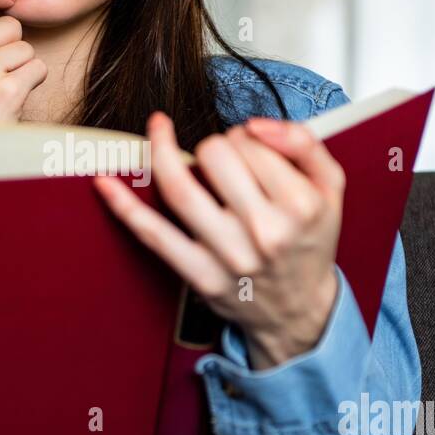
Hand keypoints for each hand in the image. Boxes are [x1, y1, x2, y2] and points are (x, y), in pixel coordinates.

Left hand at [92, 112, 344, 368]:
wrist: (300, 310)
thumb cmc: (308, 242)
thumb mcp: (330, 188)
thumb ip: (303, 143)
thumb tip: (254, 124)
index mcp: (300, 205)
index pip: (250, 143)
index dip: (244, 137)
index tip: (248, 150)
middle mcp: (265, 232)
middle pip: (214, 155)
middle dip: (213, 146)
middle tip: (223, 161)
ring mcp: (229, 257)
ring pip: (180, 187)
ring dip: (162, 153)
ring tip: (159, 133)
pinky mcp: (200, 276)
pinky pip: (154, 236)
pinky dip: (124, 208)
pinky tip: (104, 182)